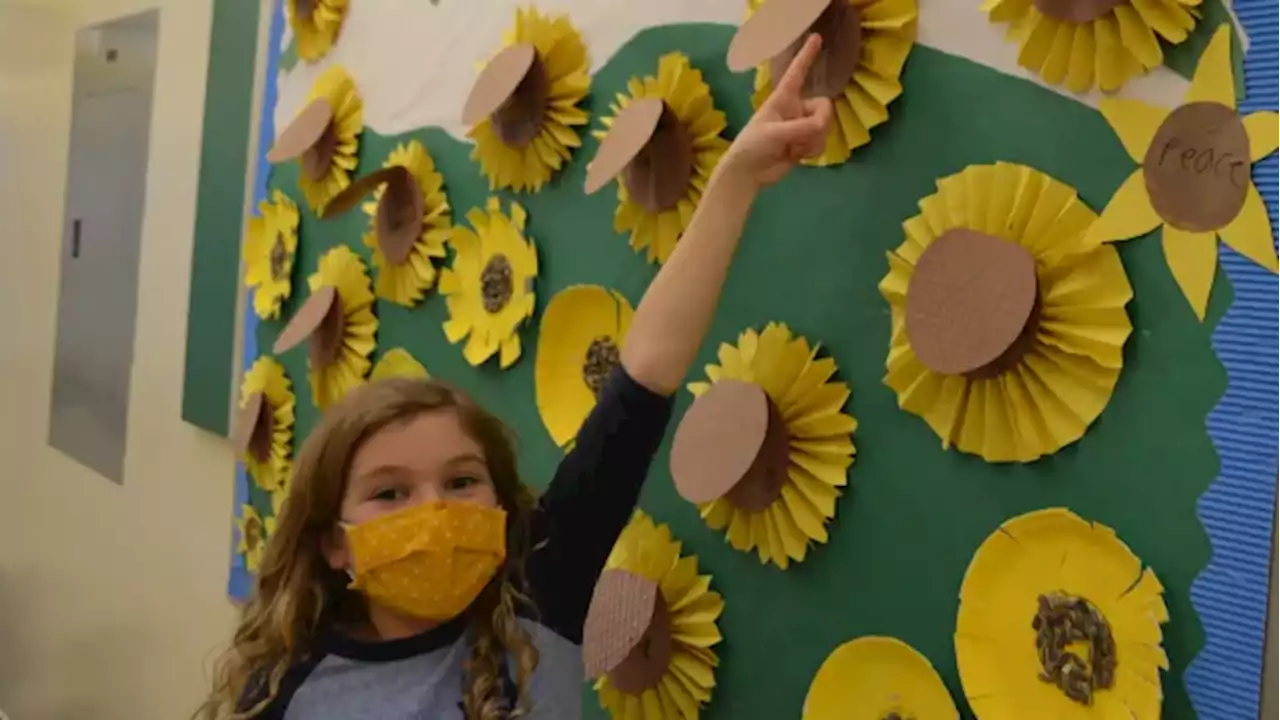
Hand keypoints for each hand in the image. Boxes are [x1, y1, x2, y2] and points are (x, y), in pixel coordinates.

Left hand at [718, 34, 833, 188]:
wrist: (748, 174)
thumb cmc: (752, 147)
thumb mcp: (774, 134)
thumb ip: (802, 127)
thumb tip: (823, 126)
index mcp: (783, 98)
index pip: (797, 72)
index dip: (806, 55)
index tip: (816, 36)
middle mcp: (795, 108)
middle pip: (824, 107)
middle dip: (818, 125)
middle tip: (800, 138)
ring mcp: (801, 126)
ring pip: (825, 127)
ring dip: (813, 141)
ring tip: (793, 149)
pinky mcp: (805, 143)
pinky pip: (822, 142)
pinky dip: (813, 151)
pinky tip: (797, 156)